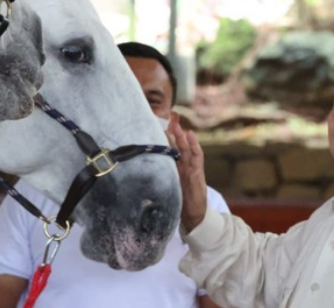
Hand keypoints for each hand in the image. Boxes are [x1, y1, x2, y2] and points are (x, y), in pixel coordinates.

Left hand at [167, 113, 207, 232]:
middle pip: (178, 145)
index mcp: (175, 168)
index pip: (169, 149)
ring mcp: (192, 168)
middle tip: (169, 116)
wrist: (194, 216)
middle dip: (174, 131)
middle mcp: (183, 165)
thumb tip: (135, 172)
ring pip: (186, 148)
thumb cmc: (178, 203)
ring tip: (177, 123)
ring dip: (182, 135)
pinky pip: (197, 157)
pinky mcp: (198, 173)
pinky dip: (194, 145)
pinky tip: (190, 135)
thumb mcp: (164, 189)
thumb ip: (155, 180)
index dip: (165, 137)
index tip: (156, 124)